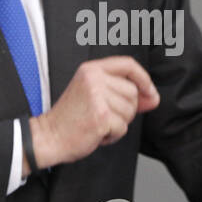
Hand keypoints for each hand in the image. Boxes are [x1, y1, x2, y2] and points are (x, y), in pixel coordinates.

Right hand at [28, 56, 158, 170]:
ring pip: (130, 111)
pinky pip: (123, 127)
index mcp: (91, 70)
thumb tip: (153, 98)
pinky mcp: (101, 116)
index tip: (150, 92)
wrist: (48, 136)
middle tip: (103, 115)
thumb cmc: (70, 118)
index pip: (128, 64)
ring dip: (118, 123)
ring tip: (97, 123)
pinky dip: (113, 135)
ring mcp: (97, 97)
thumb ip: (122, 93)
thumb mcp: (94, 96)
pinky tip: (96, 133)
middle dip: (126, 109)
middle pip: (133, 91)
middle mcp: (94, 79)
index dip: (143, 78)